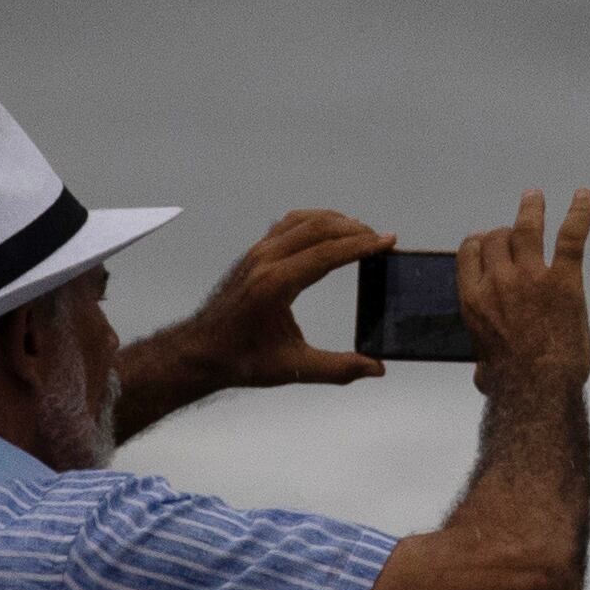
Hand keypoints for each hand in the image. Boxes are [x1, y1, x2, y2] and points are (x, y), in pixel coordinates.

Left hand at [166, 208, 395, 397]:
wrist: (202, 351)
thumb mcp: (293, 368)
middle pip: (318, 228)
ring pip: (303, 220)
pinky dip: (314, 221)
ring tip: (361, 232)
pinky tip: (329, 230)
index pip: (327, 254)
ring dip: (335, 221)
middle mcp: (265, 261)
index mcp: (275, 285)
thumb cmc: (242, 358)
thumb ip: (338, 368)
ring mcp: (258, 253)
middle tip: (381, 239)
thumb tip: (375, 368)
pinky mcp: (255, 253)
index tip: (386, 242)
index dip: (361, 246)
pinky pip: (288, 224)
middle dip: (355, 230)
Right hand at [455, 188, 589, 383]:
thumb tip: (482, 373)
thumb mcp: (485, 368)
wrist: (538, 387)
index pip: (469, 253)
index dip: (478, 242)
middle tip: (516, 229)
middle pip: (498, 238)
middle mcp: (498, 280)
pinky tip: (584, 195)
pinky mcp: (564, 279)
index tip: (485, 239)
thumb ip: (482, 360)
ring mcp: (532, 276)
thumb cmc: (512, 383)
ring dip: (531, 209)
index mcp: (474, 299)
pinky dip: (579, 212)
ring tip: (534, 196)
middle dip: (504, 231)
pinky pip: (570, 236)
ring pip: (527, 228)